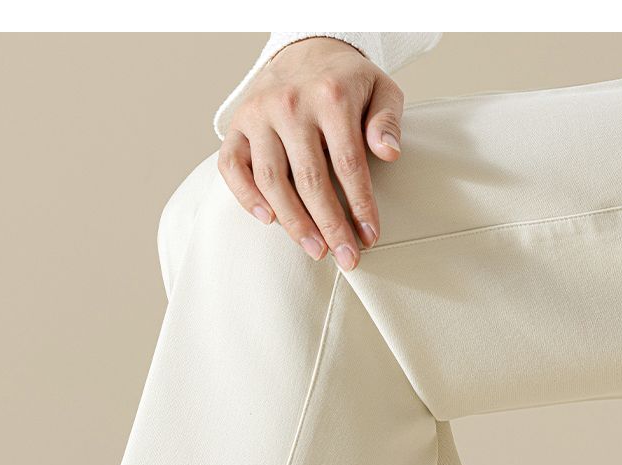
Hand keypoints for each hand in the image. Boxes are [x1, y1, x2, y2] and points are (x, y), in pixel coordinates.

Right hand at [217, 37, 404, 269]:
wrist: (304, 48)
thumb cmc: (346, 80)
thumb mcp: (380, 87)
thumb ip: (387, 119)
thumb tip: (389, 153)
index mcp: (330, 95)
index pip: (348, 163)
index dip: (360, 205)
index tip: (370, 236)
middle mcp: (289, 104)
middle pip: (310, 180)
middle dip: (330, 226)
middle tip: (345, 259)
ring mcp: (258, 115)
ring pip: (272, 180)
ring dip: (294, 223)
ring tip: (314, 250)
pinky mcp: (236, 125)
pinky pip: (232, 167)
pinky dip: (246, 197)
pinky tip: (269, 221)